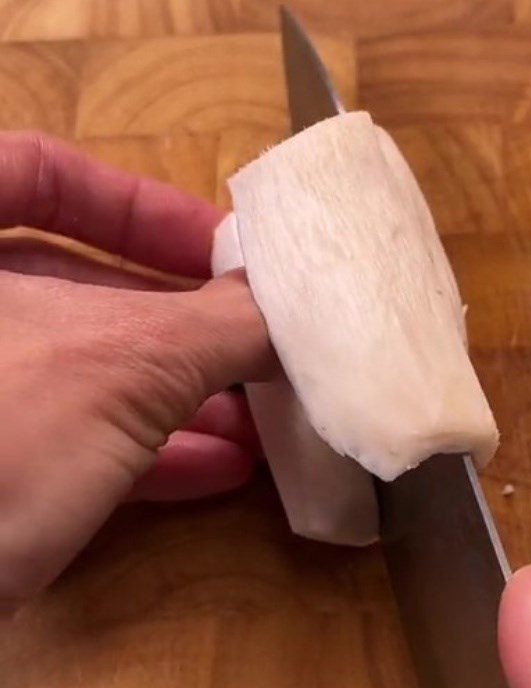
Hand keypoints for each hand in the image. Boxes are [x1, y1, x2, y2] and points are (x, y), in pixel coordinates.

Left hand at [0, 132, 270, 606]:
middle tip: (258, 340)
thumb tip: (283, 307)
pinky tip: (218, 468)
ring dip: (179, 394)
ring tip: (259, 417)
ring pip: (79, 371)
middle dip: (183, 320)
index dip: (143, 203)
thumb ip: (217, 323)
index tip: (224, 250)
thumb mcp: (121, 367)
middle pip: (76, 284)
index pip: (41, 170)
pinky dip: (143, 448)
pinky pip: (65, 439)